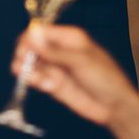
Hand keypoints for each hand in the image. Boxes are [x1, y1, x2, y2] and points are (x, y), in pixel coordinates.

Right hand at [13, 25, 135, 125]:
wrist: (115, 107)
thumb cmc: (105, 77)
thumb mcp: (80, 60)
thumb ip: (54, 51)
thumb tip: (32, 35)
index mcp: (67, 37)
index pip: (41, 31)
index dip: (29, 38)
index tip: (23, 49)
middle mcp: (58, 50)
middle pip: (32, 46)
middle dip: (24, 54)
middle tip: (23, 65)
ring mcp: (55, 67)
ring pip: (31, 63)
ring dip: (28, 70)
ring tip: (34, 78)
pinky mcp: (52, 83)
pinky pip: (36, 79)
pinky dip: (35, 81)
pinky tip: (45, 86)